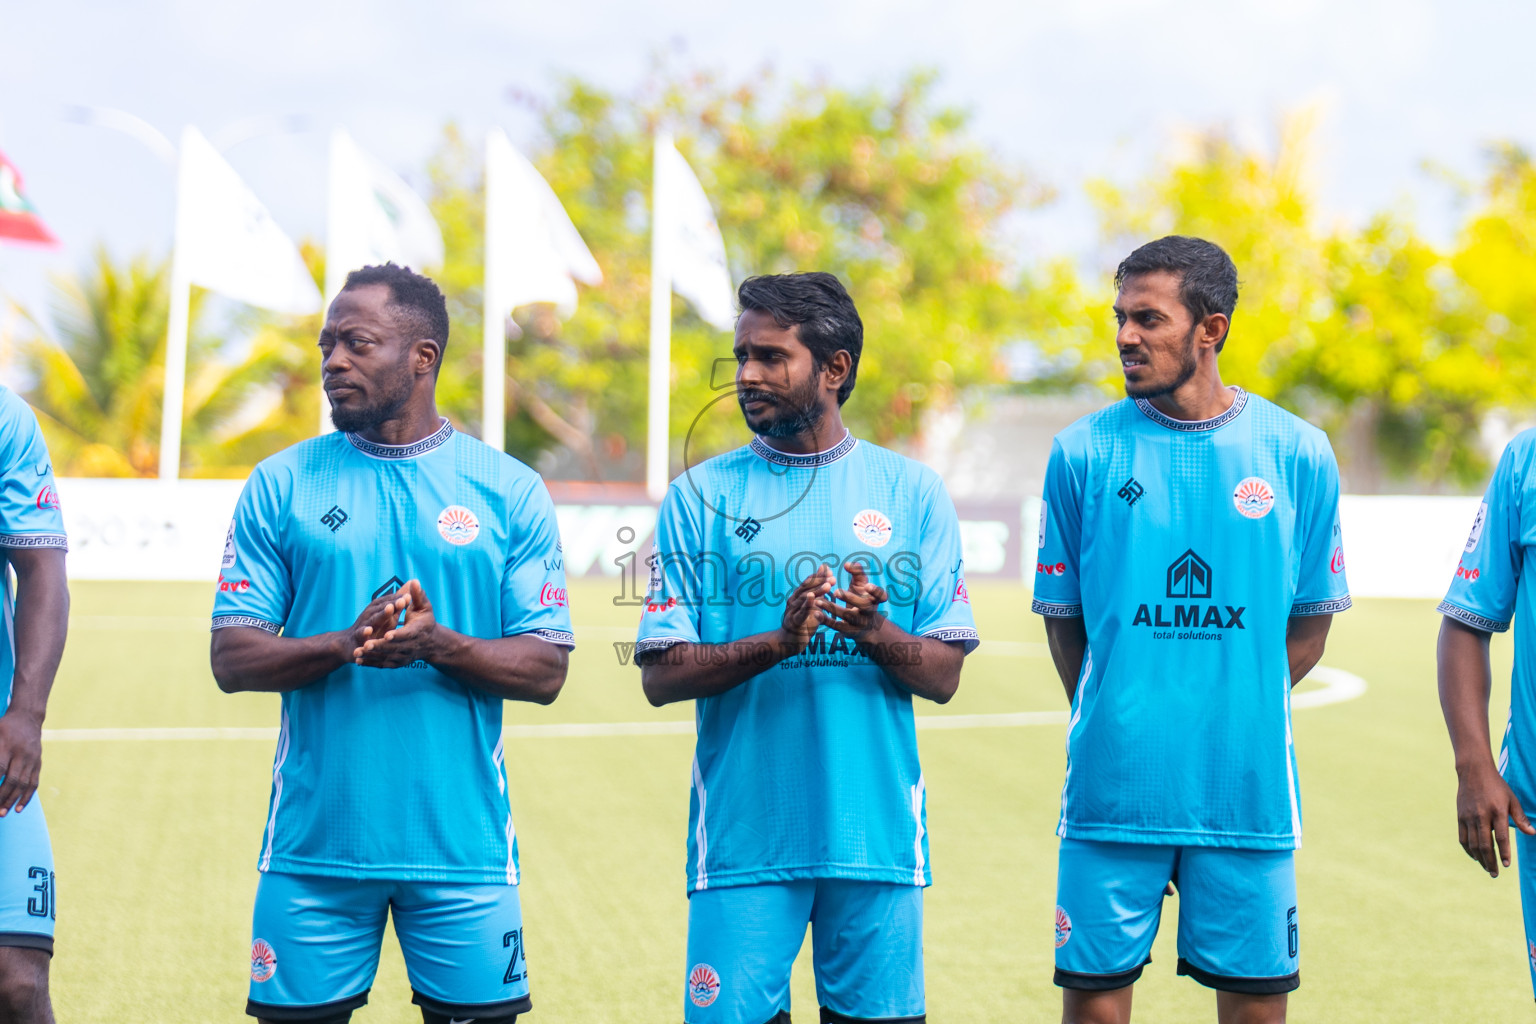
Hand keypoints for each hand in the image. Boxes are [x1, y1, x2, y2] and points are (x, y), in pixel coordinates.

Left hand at [0, 708, 42, 815]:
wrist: (28, 717)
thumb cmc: (4, 727)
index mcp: (8, 745)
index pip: (0, 769)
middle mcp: (22, 753)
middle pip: (12, 779)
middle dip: (2, 796)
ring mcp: (32, 759)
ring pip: (23, 783)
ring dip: (13, 800)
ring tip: (3, 813)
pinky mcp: (38, 763)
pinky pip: (33, 783)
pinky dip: (26, 796)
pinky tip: (18, 808)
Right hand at [340, 589, 406, 663]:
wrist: (349, 644)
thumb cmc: (374, 628)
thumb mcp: (388, 617)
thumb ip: (398, 606)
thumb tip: (410, 591)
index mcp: (378, 609)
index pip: (390, 602)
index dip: (400, 598)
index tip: (411, 595)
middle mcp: (370, 614)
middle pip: (382, 608)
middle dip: (393, 603)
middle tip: (403, 599)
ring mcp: (362, 625)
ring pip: (372, 619)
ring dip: (381, 614)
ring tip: (390, 609)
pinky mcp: (356, 637)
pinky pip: (359, 634)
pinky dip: (363, 632)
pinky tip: (369, 630)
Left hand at [354, 580, 441, 667]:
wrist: (431, 643)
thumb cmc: (426, 621)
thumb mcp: (424, 607)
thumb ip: (418, 595)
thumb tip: (414, 581)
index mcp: (417, 631)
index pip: (406, 634)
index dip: (397, 635)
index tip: (387, 635)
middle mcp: (411, 646)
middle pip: (393, 647)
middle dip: (379, 646)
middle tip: (366, 644)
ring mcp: (404, 656)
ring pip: (386, 657)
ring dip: (371, 656)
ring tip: (357, 652)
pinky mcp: (398, 663)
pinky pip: (383, 664)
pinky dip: (370, 664)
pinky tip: (358, 661)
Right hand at [780, 565, 834, 655]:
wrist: (789, 642)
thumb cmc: (802, 623)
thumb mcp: (811, 607)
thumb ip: (818, 593)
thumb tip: (827, 578)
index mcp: (797, 596)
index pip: (808, 582)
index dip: (818, 575)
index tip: (829, 570)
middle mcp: (793, 601)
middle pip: (806, 588)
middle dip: (820, 581)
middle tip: (832, 576)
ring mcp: (792, 611)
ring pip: (804, 598)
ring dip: (817, 590)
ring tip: (828, 585)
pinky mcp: (794, 622)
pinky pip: (801, 612)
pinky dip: (807, 604)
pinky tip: (813, 598)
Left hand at [818, 560, 888, 641]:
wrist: (864, 627)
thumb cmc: (862, 599)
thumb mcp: (862, 586)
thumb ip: (857, 573)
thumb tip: (848, 564)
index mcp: (875, 599)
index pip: (881, 595)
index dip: (876, 591)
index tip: (867, 586)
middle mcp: (869, 612)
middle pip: (863, 606)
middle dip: (850, 598)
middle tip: (836, 592)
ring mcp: (859, 623)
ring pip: (846, 616)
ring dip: (832, 608)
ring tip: (818, 600)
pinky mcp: (848, 631)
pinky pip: (836, 626)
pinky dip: (826, 620)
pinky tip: (816, 612)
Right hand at [1457, 759, 1535, 876]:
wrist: (1473, 772)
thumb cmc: (1497, 786)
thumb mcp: (1512, 799)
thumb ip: (1521, 817)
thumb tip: (1533, 833)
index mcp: (1497, 811)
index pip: (1501, 837)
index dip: (1504, 852)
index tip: (1506, 864)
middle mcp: (1481, 815)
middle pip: (1485, 844)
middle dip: (1490, 861)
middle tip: (1495, 874)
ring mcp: (1469, 817)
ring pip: (1472, 843)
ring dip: (1480, 858)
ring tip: (1487, 869)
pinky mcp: (1460, 817)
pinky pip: (1463, 838)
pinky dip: (1468, 850)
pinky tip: (1475, 857)